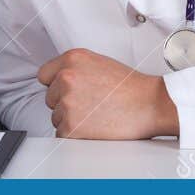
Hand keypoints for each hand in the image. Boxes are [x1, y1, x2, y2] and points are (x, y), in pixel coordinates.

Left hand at [38, 48, 179, 139]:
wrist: (150, 105)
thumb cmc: (130, 87)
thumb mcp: (98, 63)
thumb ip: (75, 68)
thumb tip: (58, 79)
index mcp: (72, 59)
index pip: (44, 75)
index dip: (55, 85)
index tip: (65, 91)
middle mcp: (66, 78)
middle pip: (50, 98)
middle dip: (65, 103)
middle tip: (90, 105)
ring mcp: (67, 102)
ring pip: (56, 117)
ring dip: (71, 120)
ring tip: (96, 115)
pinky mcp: (71, 126)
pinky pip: (61, 134)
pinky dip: (75, 136)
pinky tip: (93, 128)